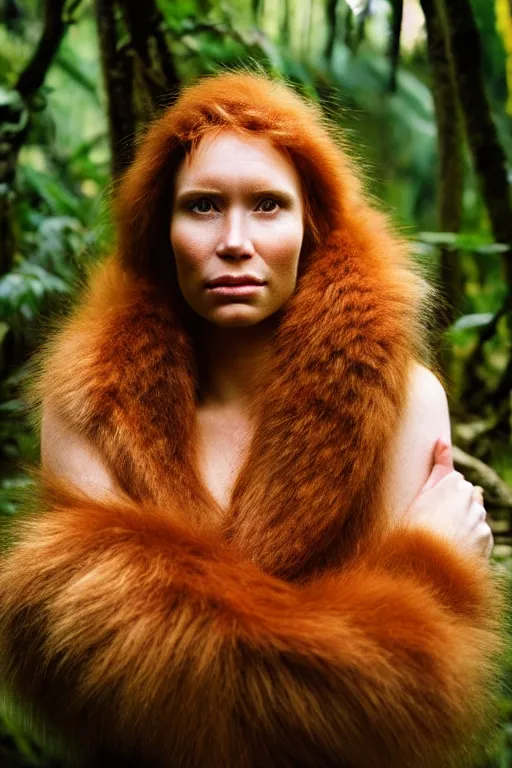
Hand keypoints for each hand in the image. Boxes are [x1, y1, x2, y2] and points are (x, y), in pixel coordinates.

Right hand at [403, 438, 493, 558]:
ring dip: (463, 523)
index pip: (454, 481)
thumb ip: (439, 463)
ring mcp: (480, 517)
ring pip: (473, 515)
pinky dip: (470, 540)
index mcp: (453, 483)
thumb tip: (443, 436)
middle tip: (435, 522)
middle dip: (456, 506)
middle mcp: (470, 496)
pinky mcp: (486, 537)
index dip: (441, 495)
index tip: (431, 506)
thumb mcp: (423, 491)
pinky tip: (454, 547)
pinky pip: (479, 535)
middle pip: (466, 497)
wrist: (428, 561)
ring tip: (443, 537)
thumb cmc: (417, 525)